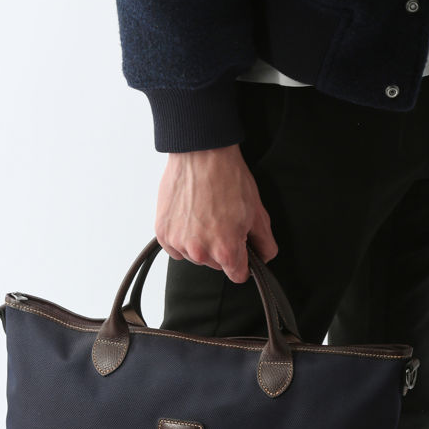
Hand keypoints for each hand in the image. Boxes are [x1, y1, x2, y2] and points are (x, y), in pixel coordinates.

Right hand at [154, 143, 278, 283]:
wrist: (201, 153)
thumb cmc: (228, 177)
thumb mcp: (257, 211)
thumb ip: (265, 242)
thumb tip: (265, 257)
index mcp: (226, 250)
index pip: (238, 275)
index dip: (243, 263)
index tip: (241, 251)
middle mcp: (200, 252)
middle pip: (216, 265)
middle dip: (221, 248)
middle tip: (222, 221)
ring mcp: (179, 242)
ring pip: (195, 256)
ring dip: (200, 243)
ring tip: (204, 215)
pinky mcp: (163, 233)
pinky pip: (176, 248)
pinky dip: (182, 237)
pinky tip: (189, 217)